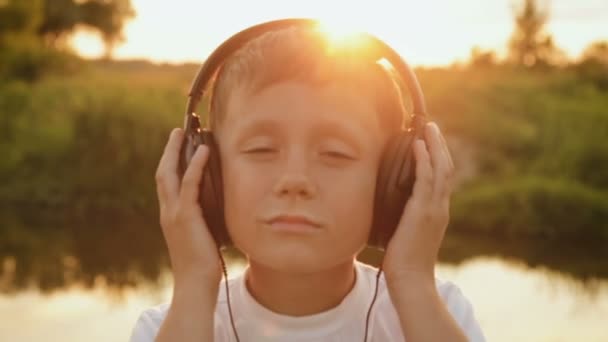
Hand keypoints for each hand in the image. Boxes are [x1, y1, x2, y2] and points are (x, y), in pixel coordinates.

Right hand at [155, 128, 221, 287]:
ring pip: (170, 173)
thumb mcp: (201, 237)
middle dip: (169, 150)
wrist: (195, 283)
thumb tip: (217, 209)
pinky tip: (203, 151)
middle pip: (162, 172)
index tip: (177, 146)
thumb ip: (203, 221)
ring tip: (185, 132)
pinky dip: (195, 165)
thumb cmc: (202, 265)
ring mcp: (173, 213)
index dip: (170, 163)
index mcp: (170, 216)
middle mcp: (167, 212)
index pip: (166, 183)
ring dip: (177, 150)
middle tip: (177, 131)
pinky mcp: (185, 216)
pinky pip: (189, 184)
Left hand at [383, 121, 454, 286]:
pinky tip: (417, 146)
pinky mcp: (423, 212)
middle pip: (446, 168)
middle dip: (439, 145)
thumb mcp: (405, 234)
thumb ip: (403, 218)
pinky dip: (424, 160)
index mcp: (437, 212)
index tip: (430, 141)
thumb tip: (391, 208)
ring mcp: (434, 209)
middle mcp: (440, 208)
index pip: (442, 178)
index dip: (438, 157)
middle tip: (432, 127)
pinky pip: (426, 179)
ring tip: (427, 128)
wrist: (409, 281)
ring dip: (434, 146)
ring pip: (440, 169)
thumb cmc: (403, 262)